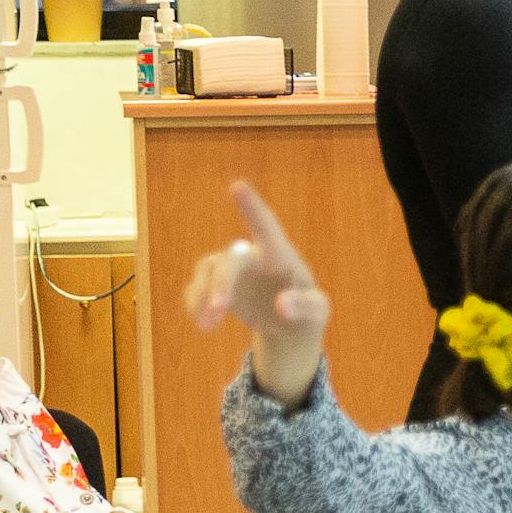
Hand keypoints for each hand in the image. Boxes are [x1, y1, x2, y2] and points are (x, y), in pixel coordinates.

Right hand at [188, 181, 329, 398]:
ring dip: (203, 296)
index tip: (237, 185)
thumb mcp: (316, 313)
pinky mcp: (215, 286)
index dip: (251, 207)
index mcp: (280, 256)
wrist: (289, 327)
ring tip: (208, 325)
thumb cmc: (309, 313)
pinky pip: (196, 289)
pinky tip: (204, 324)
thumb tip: (282, 305)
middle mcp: (252, 257)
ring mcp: (231, 270)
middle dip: (221, 283)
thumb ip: (305, 307)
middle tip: (220, 310)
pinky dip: (195, 305)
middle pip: (229, 260)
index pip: (266, 226)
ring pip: (207, 271)